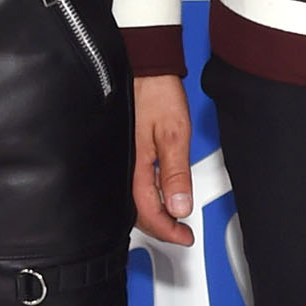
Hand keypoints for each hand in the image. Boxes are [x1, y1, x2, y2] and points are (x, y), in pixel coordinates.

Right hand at [132, 75, 195, 246]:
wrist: (144, 68)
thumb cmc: (157, 93)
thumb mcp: (175, 134)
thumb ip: (176, 173)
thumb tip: (180, 206)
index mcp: (135, 166)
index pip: (148, 212)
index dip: (167, 230)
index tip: (184, 237)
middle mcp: (123, 166)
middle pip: (137, 212)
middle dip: (159, 227)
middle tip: (180, 233)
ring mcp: (120, 159)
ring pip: (132, 201)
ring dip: (151, 215)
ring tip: (170, 220)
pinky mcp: (122, 151)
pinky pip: (129, 185)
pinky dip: (143, 199)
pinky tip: (154, 198)